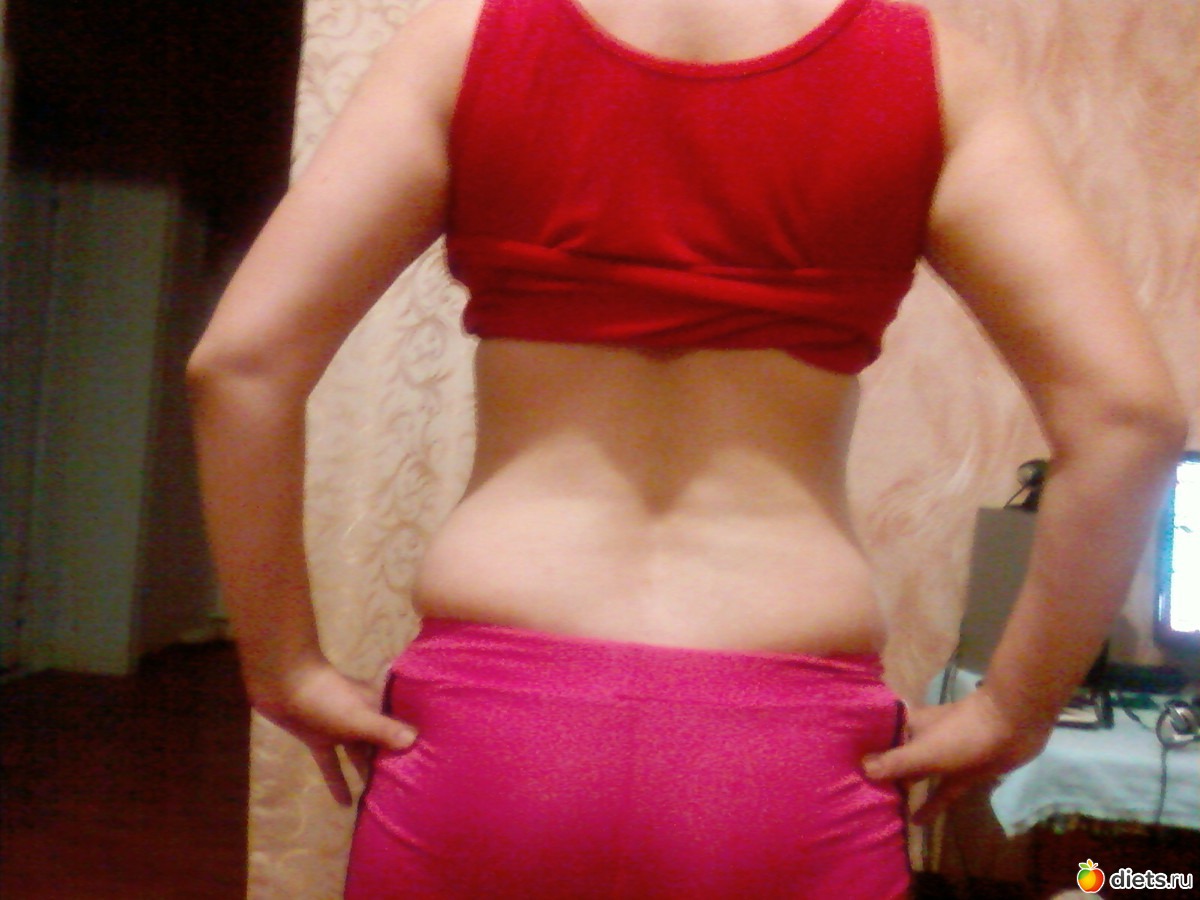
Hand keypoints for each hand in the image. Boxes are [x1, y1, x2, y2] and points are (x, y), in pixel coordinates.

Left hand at [248, 660, 416, 805]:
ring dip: (364, 773)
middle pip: (379, 744)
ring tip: (378, 801)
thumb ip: (385, 730)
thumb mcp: (358, 718)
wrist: (283, 684)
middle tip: (404, 792)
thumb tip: (416, 741)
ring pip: (357, 754)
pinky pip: (332, 763)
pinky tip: (344, 804)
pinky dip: (337, 781)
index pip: (399, 729)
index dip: (411, 746)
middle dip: (389, 763)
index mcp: (375, 707)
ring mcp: (338, 728)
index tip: (425, 768)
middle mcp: (361, 717)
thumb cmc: (327, 698)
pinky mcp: (318, 738)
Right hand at [861, 687, 1051, 824]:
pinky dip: (931, 804)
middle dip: (878, 771)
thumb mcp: (925, 752)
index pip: (876, 734)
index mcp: (907, 726)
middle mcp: (920, 739)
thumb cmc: (962, 734)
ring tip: (881, 809)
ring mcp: (942, 756)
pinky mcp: (961, 772)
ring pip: (916, 775)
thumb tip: (859, 770)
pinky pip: (941, 791)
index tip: (836, 762)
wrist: (1013, 727)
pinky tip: (916, 821)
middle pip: (894, 756)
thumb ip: (894, 763)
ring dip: (903, 789)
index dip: (858, 747)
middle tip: (854, 792)